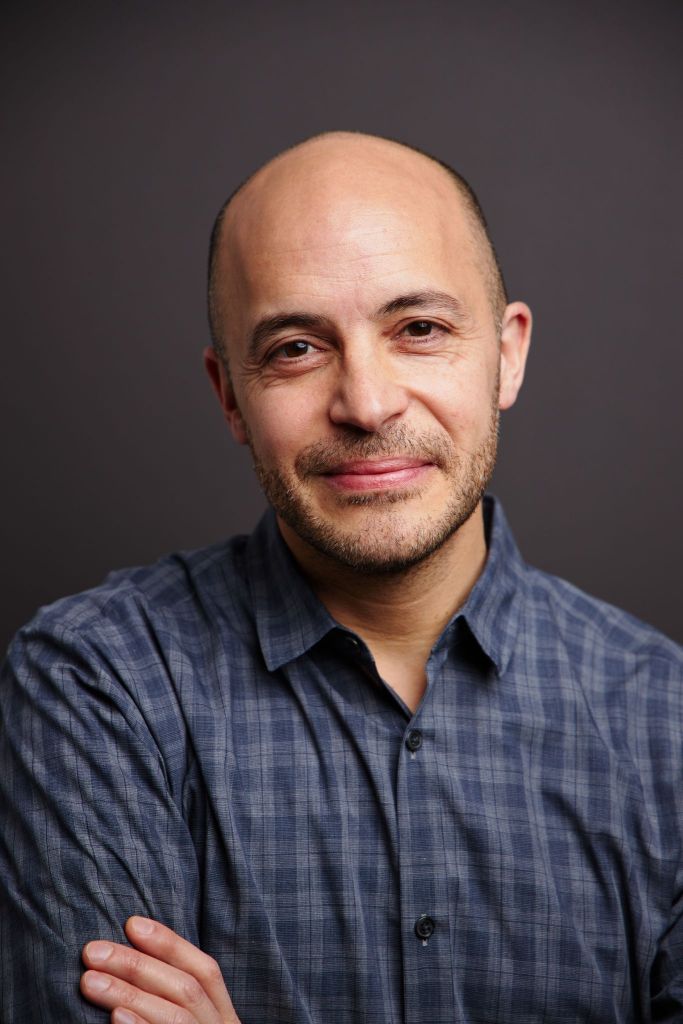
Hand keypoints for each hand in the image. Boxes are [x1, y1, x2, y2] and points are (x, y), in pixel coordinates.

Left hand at [81, 916, 240, 1023]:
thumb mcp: (190, 1023)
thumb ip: (171, 999)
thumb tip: (128, 963)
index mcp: (223, 1017)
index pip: (204, 971)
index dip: (170, 944)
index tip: (131, 923)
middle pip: (185, 989)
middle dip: (137, 965)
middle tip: (92, 951)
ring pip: (175, 1015)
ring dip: (130, 994)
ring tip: (90, 981)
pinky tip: (116, 1017)